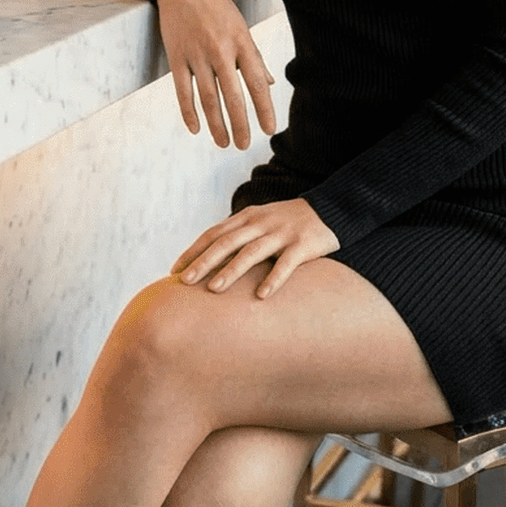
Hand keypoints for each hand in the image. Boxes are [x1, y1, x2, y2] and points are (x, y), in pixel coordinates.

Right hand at [153, 0, 277, 149]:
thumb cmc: (216, 5)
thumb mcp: (241, 26)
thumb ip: (254, 57)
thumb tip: (270, 83)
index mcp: (242, 41)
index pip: (257, 82)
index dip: (264, 109)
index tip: (269, 130)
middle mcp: (221, 50)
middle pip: (232, 96)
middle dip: (240, 125)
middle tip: (244, 145)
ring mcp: (197, 54)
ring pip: (208, 98)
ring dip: (216, 124)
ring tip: (223, 142)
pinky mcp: (176, 56)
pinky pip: (182, 91)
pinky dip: (188, 112)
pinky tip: (196, 128)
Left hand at [171, 199, 340, 298]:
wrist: (329, 211)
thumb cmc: (287, 223)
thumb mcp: (260, 222)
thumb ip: (237, 236)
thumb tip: (206, 260)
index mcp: (248, 217)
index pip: (214, 233)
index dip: (194, 250)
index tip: (175, 270)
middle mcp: (262, 223)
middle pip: (227, 242)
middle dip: (204, 262)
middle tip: (184, 282)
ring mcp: (282, 233)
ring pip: (252, 252)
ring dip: (231, 270)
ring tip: (213, 289)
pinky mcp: (303, 245)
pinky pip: (287, 264)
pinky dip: (274, 278)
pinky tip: (262, 295)